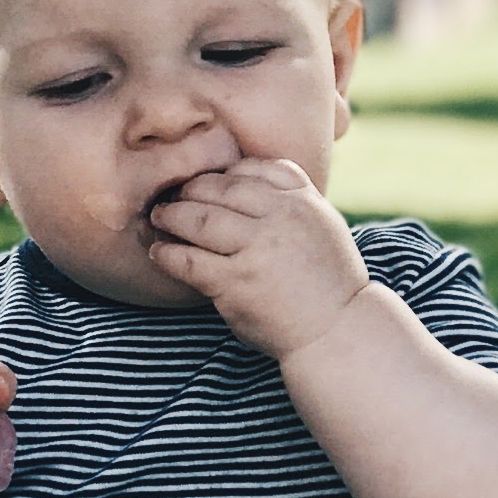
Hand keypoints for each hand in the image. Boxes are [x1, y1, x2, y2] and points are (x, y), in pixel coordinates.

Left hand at [147, 159, 367, 358]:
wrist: (338, 328)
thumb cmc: (326, 280)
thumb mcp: (322, 223)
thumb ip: (290, 198)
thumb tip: (245, 177)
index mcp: (302, 200)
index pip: (251, 169)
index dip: (220, 174)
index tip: (203, 183)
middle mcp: (280, 218)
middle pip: (220, 189)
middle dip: (190, 190)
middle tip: (172, 198)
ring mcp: (257, 249)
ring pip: (199, 219)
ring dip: (172, 216)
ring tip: (159, 218)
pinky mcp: (236, 281)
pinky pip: (189, 260)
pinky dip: (168, 254)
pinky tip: (159, 253)